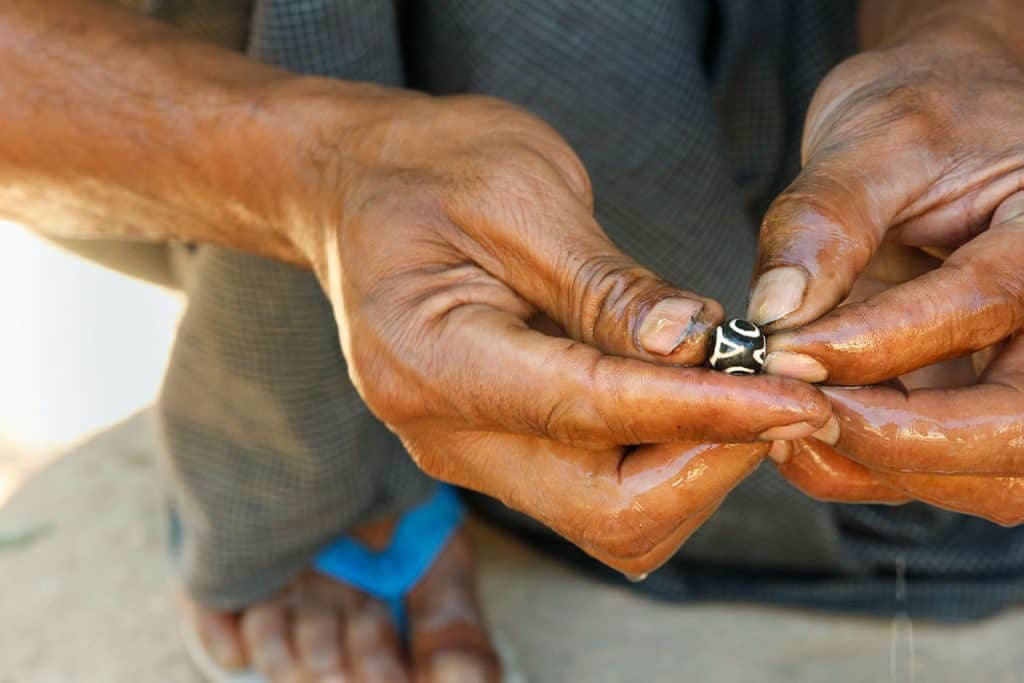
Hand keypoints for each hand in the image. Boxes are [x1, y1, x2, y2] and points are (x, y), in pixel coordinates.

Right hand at [281, 91, 830, 573]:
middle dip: (709, 462)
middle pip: (605, 509)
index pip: (590, 413)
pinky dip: (661, 459)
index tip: (799, 400)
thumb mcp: (525, 195)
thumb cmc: (432, 170)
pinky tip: (690, 397)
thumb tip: (698, 349)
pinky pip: (593, 490)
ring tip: (738, 387)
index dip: (705, 412)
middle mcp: (443, 432)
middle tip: (780, 394)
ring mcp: (467, 450)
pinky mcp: (496, 449)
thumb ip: (609, 286)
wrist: (361, 188)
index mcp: (432, 360)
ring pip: (609, 518)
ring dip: (692, 468)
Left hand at [743, 5, 1023, 522]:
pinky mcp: (976, 407)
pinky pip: (940, 474)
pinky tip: (798, 432)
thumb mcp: (874, 138)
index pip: (981, 306)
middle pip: (1015, 427)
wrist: (945, 124)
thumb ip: (827, 219)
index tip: (779, 349)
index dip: (875, 341)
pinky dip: (866, 470)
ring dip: (878, 466)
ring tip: (783, 419)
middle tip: (792, 410)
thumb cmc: (923, 116)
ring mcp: (1022, 375)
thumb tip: (774, 311)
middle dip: (896, 438)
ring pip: (987, 476)